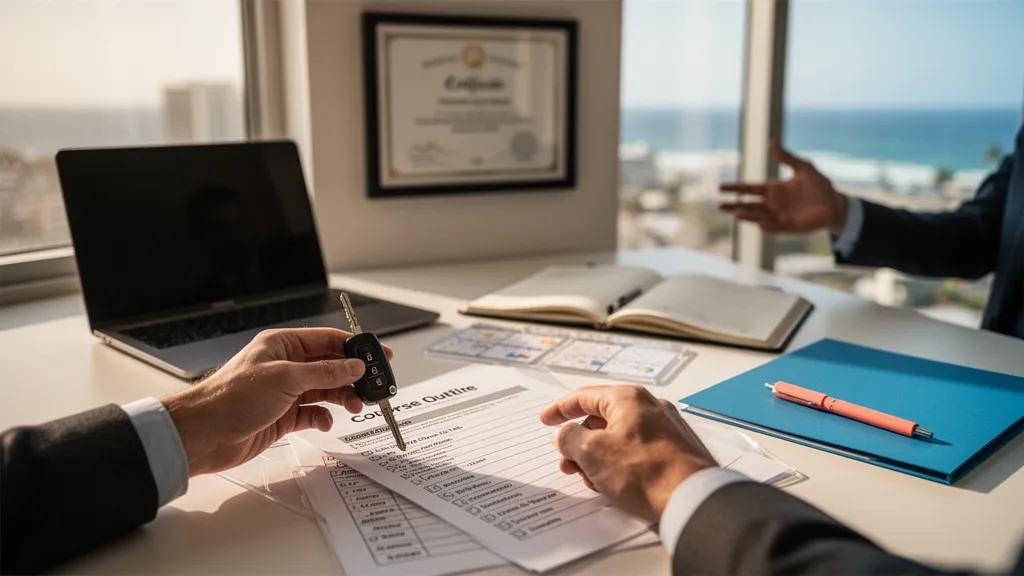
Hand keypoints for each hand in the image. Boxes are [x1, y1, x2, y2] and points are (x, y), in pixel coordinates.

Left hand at [162, 327, 392, 475]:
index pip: (327, 340)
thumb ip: (325, 372)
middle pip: (330, 366)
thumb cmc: (231, 397)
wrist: (204, 434)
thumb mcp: (286, 378)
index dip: (355, 346)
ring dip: (343, 397)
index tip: (379, 354)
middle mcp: (286, 366)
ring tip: (356, 404)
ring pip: (325, 390)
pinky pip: (313, 413)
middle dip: (353, 375)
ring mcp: (285, 391)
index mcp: (283, 345)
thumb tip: (354, 366)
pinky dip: (323, 417)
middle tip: (374, 385)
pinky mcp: (283, 416)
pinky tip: (326, 421)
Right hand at [539, 386, 715, 523]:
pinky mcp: (675, 451)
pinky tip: (613, 484)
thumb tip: (565, 435)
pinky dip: (619, 463)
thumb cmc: (646, 472)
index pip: (585, 397)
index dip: (560, 410)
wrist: (692, 499)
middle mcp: (650, 407)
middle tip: (566, 461)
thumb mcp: (592, 453)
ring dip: (598, 457)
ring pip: (620, 437)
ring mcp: (666, 429)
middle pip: (603, 419)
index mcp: (629, 398)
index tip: (547, 420)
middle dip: (579, 442)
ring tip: (589, 479)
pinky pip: (637, 451)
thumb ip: (570, 438)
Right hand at [719, 140, 848, 233]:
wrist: (834, 204)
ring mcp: (779, 216)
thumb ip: (787, 158)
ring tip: (735, 213)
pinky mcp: (789, 226)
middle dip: (733, 205)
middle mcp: (773, 204)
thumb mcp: (804, 168)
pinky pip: (775, 227)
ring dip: (747, 216)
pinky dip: (767, 226)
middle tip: (719, 206)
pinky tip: (759, 224)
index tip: (720, 187)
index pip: (749, 189)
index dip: (735, 188)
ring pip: (758, 216)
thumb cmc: (819, 186)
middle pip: (748, 205)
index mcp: (773, 189)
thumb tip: (772, 142)